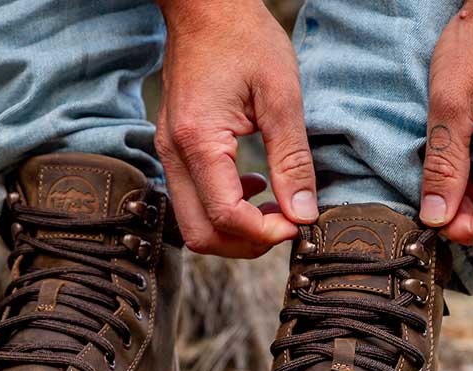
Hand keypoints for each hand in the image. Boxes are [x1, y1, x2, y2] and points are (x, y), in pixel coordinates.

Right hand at [154, 0, 316, 256]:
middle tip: (283, 227)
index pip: (225, 215)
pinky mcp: (174, 155)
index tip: (296, 225)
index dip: (263, 233)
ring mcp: (169, 157)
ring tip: (272, 210)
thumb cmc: (243, 39)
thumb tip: (303, 213)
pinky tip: (254, 189)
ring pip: (194, 226)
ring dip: (234, 232)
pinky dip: (223, 212)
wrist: (205, 10)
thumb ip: (292, 160)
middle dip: (245, 244)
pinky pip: (193, 204)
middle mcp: (174, 156)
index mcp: (199, 142)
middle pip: (200, 235)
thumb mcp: (281, 96)